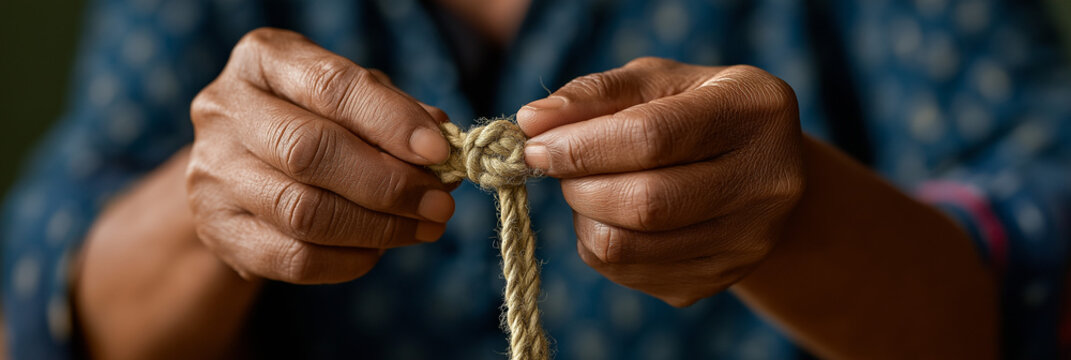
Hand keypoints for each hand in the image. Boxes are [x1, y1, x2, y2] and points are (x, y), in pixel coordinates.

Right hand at [187, 28, 455, 283]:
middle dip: (388, 183)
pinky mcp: (218, 230)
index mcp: (263, 60)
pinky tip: (378, 250)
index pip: (331, 86)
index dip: (391, 120)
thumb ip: (397, 113)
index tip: (439, 151)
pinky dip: (347, 260)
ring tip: (423, 228)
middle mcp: (225, 110)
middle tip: (439, 204)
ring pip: (303, 212)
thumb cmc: (315, 120)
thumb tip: (444, 146)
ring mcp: (213, 173)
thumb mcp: (353, 99)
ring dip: (377, 227)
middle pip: (310, 152)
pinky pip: (292, 258)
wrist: (244, 168)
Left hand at [517, 58, 804, 305]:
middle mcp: (766, 183)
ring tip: (587, 188)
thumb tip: (531, 121)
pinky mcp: (718, 279)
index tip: (535, 146)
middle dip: (579, 185)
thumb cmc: (694, 110)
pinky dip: (597, 244)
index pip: (652, 138)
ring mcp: (747, 241)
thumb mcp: (656, 82)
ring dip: (583, 217)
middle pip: (644, 203)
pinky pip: (628, 273)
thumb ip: (595, 94)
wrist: (755, 168)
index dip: (581, 146)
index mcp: (754, 111)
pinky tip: (609, 216)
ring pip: (628, 247)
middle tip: (558, 168)